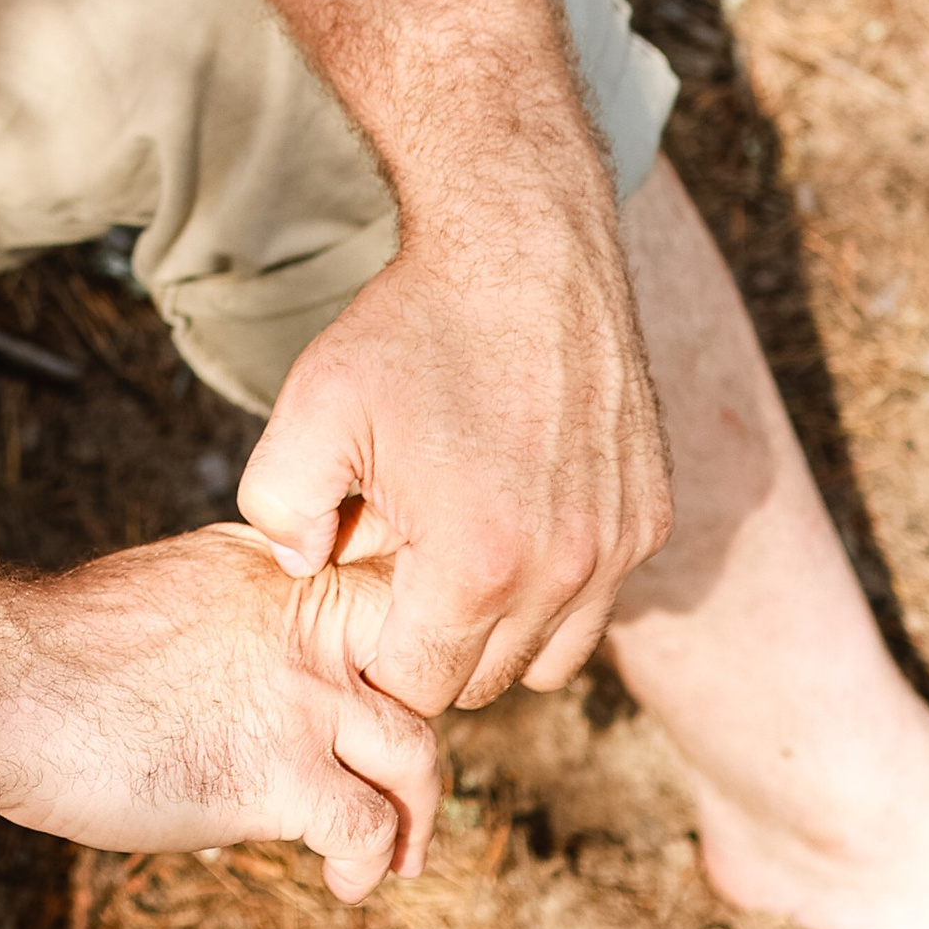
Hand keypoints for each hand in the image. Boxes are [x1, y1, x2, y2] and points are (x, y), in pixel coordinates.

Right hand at [0, 525, 441, 902]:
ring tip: (398, 850)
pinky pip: (367, 829)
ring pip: (417, 755)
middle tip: (411, 775)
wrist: (2, 682)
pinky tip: (344, 880)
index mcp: (273, 571)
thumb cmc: (58, 649)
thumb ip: (237, 612)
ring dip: (415, 814)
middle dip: (432, 723)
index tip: (397, 694)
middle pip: (426, 665)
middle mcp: (301, 623)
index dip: (409, 644)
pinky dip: (366, 863)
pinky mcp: (279, 773)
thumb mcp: (170, 589)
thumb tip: (254, 662)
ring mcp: (297, 698)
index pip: (386, 589)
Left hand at [234, 198, 673, 717]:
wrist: (522, 245)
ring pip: (549, 653)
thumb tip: (305, 568)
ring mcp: (618, 548)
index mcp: (478, 566)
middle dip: (434, 637)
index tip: (361, 578)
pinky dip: (554, 580)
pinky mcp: (650, 517)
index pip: (417, 683)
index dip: (374, 644)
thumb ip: (278, 510)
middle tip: (403, 554)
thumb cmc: (411, 327)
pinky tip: (513, 505)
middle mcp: (564, 572)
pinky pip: (596, 597)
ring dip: (499, 623)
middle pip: (484, 678)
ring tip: (458, 540)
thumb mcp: (309, 409)